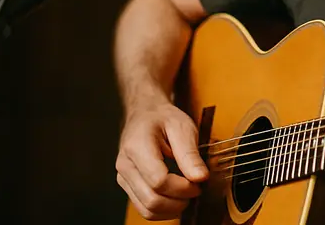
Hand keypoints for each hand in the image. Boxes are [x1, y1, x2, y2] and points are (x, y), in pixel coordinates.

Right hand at [116, 102, 209, 219]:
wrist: (146, 113)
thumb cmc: (163, 118)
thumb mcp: (182, 127)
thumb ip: (190, 154)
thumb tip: (200, 178)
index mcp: (137, 146)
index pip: (158, 180)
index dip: (182, 187)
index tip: (199, 182)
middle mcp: (125, 165)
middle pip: (151, 199)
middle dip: (179, 201)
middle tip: (196, 189)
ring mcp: (123, 177)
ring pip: (147, 209)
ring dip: (172, 209)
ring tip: (187, 194)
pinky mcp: (128, 185)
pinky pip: (144, 208)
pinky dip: (163, 210)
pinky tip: (176, 198)